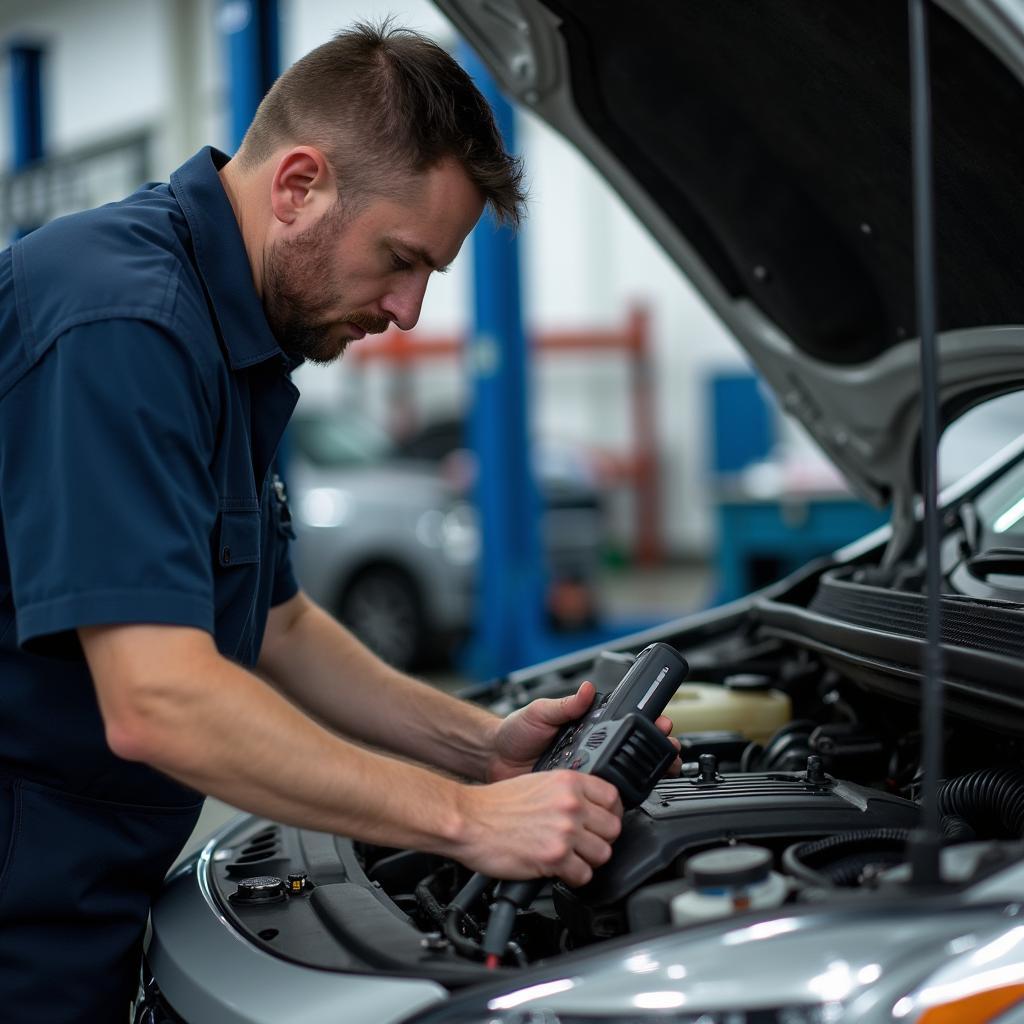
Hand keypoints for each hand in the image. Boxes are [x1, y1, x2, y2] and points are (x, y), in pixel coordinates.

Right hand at [454, 770, 623, 885]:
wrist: (469, 820)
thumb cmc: (495, 804)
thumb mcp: (538, 781)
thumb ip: (566, 792)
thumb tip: (589, 807)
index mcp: (568, 782)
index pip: (613, 797)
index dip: (611, 813)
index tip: (605, 821)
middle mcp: (571, 804)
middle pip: (613, 829)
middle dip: (601, 839)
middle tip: (585, 844)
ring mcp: (564, 831)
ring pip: (602, 854)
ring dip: (588, 860)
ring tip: (571, 858)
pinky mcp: (554, 858)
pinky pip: (583, 876)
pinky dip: (574, 878)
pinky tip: (560, 870)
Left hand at [486, 680, 681, 782]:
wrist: (493, 759)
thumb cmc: (515, 731)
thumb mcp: (541, 711)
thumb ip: (565, 704)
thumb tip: (586, 689)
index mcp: (585, 729)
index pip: (622, 726)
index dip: (645, 725)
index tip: (662, 722)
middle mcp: (590, 752)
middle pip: (632, 753)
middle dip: (656, 751)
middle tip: (672, 749)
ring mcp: (585, 775)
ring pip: (622, 778)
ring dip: (644, 775)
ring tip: (664, 770)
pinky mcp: (577, 796)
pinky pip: (600, 799)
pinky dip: (616, 800)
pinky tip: (628, 799)